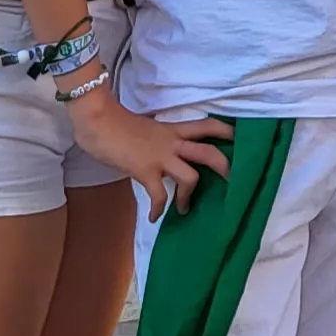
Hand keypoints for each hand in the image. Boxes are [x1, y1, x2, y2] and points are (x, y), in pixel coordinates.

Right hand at [70, 90, 230, 218]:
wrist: (97, 118)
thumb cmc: (114, 120)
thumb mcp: (144, 128)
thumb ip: (156, 138)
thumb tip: (156, 148)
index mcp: (172, 130)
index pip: (207, 126)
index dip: (226, 132)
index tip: (239, 141)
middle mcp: (172, 143)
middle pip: (209, 152)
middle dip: (225, 168)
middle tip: (232, 183)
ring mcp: (160, 157)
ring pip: (191, 177)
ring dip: (190, 197)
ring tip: (185, 209)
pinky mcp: (145, 171)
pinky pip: (159, 195)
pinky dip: (159, 209)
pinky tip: (154, 217)